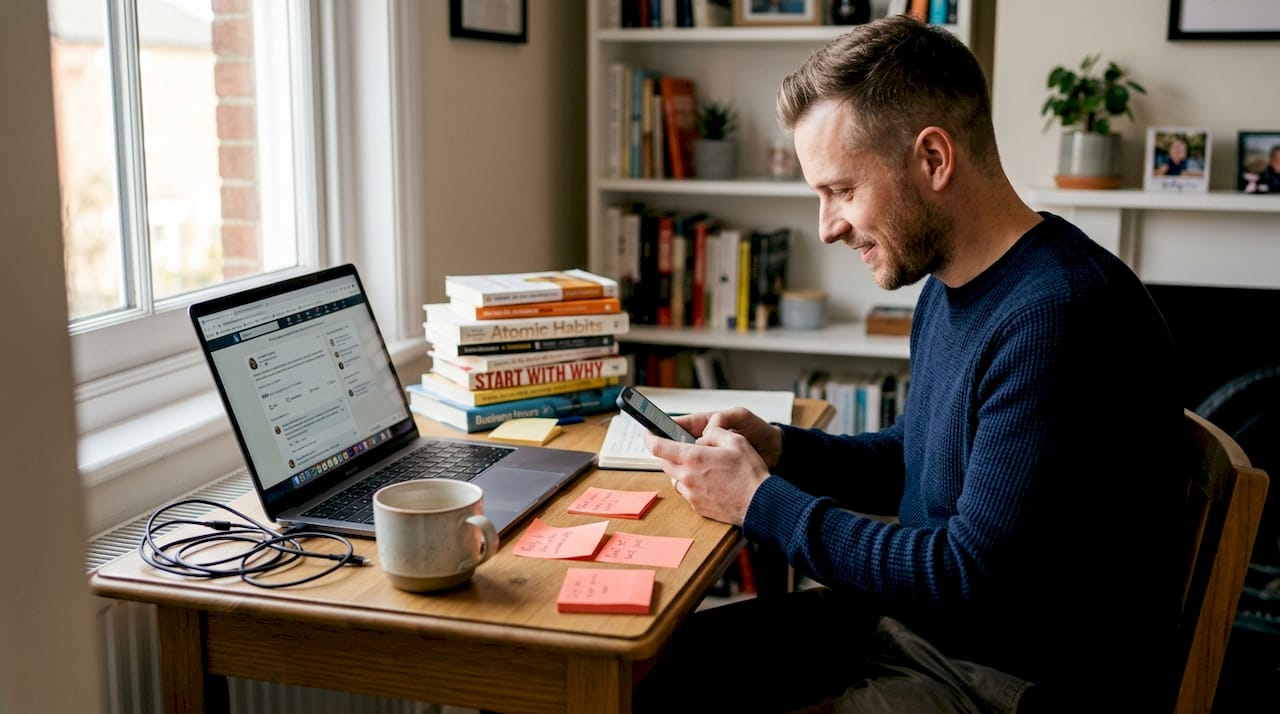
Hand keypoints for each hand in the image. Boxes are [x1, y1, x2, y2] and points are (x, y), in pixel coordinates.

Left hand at [643, 409, 779, 525]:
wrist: (760, 505)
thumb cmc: (750, 473)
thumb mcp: (735, 441)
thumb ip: (714, 433)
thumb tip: (702, 437)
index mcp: (694, 458)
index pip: (659, 447)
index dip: (649, 437)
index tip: (647, 433)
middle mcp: (687, 477)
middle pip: (665, 463)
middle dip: (669, 454)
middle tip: (682, 448)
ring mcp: (691, 494)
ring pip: (675, 479)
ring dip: (681, 470)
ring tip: (701, 466)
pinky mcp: (697, 507)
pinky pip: (686, 492)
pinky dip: (691, 485)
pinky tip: (708, 481)